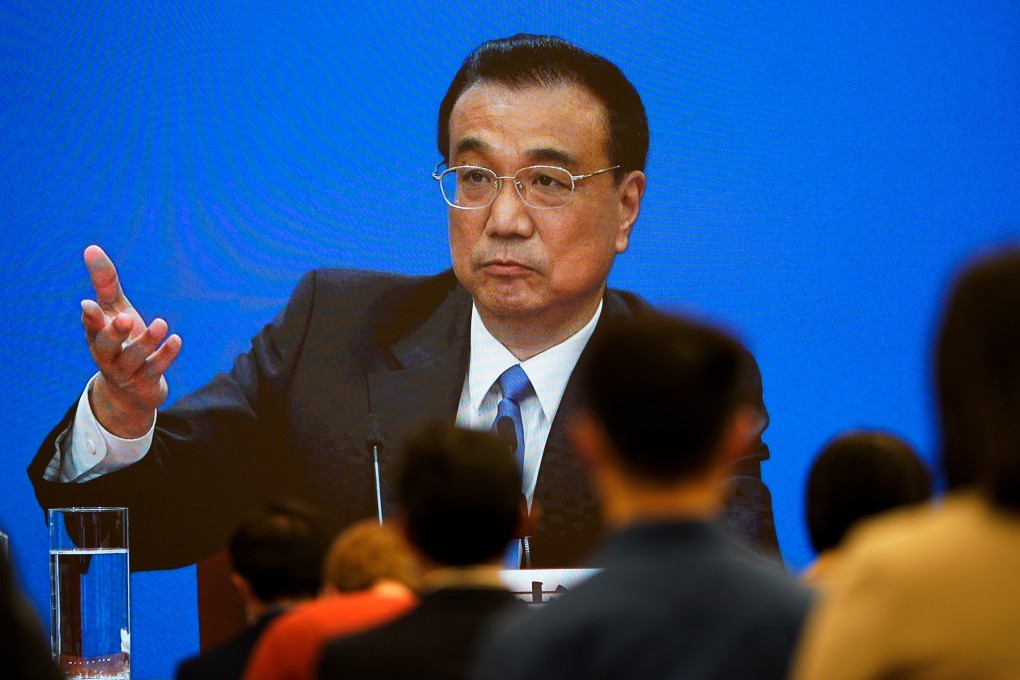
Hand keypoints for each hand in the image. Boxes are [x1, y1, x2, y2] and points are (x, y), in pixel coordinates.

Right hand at [80, 245, 181, 437]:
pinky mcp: (145, 383)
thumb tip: (91, 247)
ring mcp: (126, 372)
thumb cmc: (122, 341)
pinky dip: (166, 356)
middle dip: (113, 333)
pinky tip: (176, 340)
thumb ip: (105, 283)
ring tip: (161, 323)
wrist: (131, 391)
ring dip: (147, 342)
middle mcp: (107, 355)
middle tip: (124, 318)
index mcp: (96, 336)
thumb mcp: (114, 311)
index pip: (90, 326)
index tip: (88, 304)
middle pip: (105, 346)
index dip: (90, 317)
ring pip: (133, 359)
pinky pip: (155, 370)